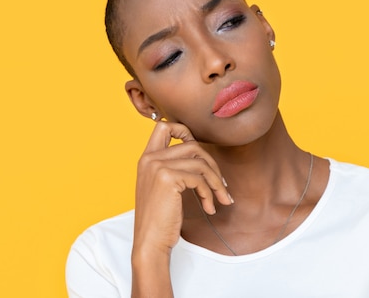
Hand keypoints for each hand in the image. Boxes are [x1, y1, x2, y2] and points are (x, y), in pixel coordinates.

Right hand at [132, 121, 231, 256]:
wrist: (150, 242)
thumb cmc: (160, 219)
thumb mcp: (163, 187)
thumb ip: (174, 167)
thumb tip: (204, 157)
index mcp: (146, 158)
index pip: (164, 126)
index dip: (186, 132)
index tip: (201, 154)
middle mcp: (149, 158)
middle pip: (192, 145)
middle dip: (212, 164)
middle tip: (220, 184)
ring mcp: (157, 166)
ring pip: (200, 162)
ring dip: (216, 182)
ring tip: (221, 198)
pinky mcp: (167, 178)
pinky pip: (200, 178)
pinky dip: (210, 193)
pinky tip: (209, 207)